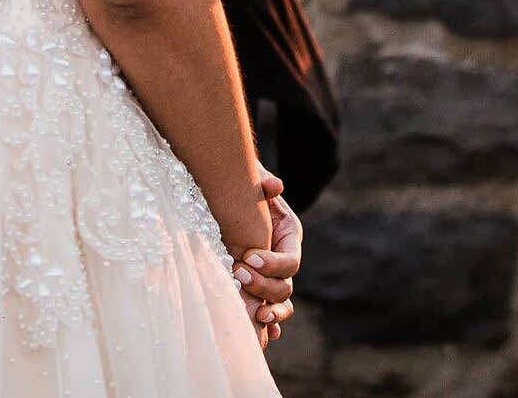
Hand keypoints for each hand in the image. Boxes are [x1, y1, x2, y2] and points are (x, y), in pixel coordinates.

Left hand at [234, 170, 300, 348]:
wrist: (227, 196)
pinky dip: (269, 326)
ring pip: (281, 304)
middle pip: (285, 286)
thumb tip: (275, 186)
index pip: (290, 261)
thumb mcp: (253, 181)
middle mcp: (283, 260)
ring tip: (259, 315)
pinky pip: (269, 312)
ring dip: (272, 312)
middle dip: (263, 285)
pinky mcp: (258, 287)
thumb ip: (263, 183)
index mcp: (288, 237)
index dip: (272, 263)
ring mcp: (272, 277)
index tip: (248, 256)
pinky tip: (263, 335)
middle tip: (238, 273)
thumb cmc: (242, 188)